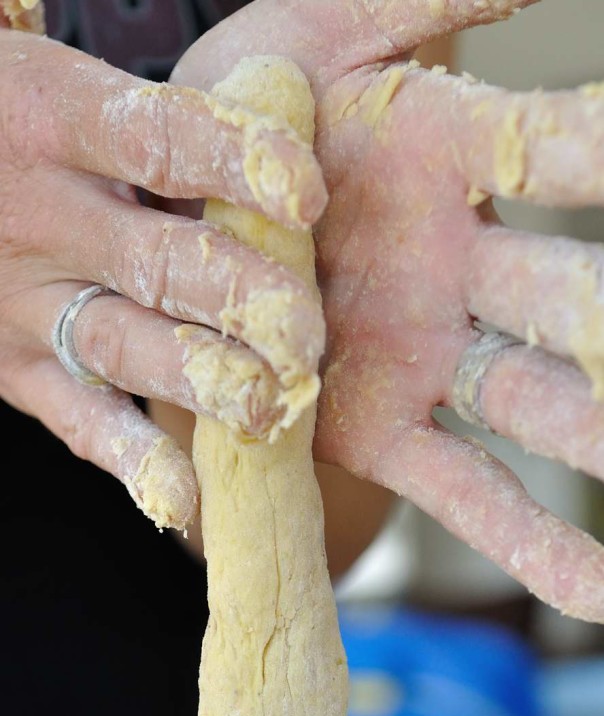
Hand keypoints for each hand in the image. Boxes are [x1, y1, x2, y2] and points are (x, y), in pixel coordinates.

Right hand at [0, 26, 325, 527]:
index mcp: (53, 113)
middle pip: (158, 258)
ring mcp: (28, 301)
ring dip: (201, 380)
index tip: (306, 191)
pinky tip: (183, 499)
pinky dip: (130, 460)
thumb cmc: (30, 112)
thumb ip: (166, 32)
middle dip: (240, 298)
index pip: (155, 134)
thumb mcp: (66, 64)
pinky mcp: (21, 372)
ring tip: (270, 408)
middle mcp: (41, 214)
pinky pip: (79, 420)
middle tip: (308, 332)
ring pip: (125, 344)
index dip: (231, 161)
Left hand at [173, 0, 603, 619]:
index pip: (559, 151)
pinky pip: (462, 488)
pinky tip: (598, 592)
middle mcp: (458, 266)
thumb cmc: (237, 118)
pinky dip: (528, 541)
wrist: (166, 215)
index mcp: (449, 157)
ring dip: (601, 443)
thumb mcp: (317, 34)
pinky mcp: (376, 429)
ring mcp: (423, 356)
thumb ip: (421, 1)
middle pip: (572, 301)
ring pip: (536, 404)